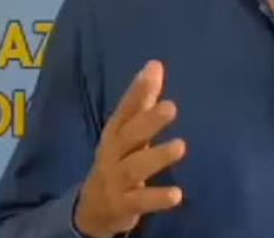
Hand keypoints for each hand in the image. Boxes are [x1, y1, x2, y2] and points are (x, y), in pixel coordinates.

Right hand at [74, 60, 186, 237]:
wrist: (93, 208)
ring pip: (134, 168)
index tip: (154, 69)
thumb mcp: (127, 132)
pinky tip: (177, 194)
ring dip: (156, 157)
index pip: (125, 109)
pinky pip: (140, 201)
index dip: (137, 90)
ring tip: (180, 146)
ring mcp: (116, 181)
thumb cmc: (118, 160)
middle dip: (148, 122)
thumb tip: (155, 64)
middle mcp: (112, 154)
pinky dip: (157, 198)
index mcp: (114, 133)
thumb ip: (143, 101)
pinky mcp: (124, 206)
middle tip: (171, 107)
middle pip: (128, 136)